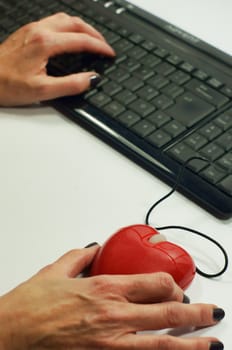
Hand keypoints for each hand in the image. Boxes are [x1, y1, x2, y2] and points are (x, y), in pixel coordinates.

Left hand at [0, 13, 114, 105]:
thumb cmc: (7, 85)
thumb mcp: (42, 91)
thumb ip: (70, 85)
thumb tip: (91, 79)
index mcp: (45, 43)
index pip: (81, 40)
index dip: (99, 47)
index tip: (109, 53)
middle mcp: (39, 31)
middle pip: (74, 23)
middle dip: (94, 33)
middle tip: (104, 45)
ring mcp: (32, 29)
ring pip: (64, 19)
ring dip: (81, 27)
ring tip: (91, 39)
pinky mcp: (26, 33)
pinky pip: (53, 22)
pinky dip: (68, 27)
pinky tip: (69, 37)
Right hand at [0, 245, 223, 349]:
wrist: (8, 336)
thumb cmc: (30, 306)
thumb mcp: (56, 270)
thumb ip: (79, 256)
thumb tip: (92, 248)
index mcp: (104, 288)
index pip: (154, 283)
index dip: (172, 285)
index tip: (177, 289)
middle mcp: (113, 315)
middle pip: (167, 312)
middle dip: (196, 313)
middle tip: (212, 314)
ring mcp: (111, 344)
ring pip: (163, 345)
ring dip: (192, 345)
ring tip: (212, 345)